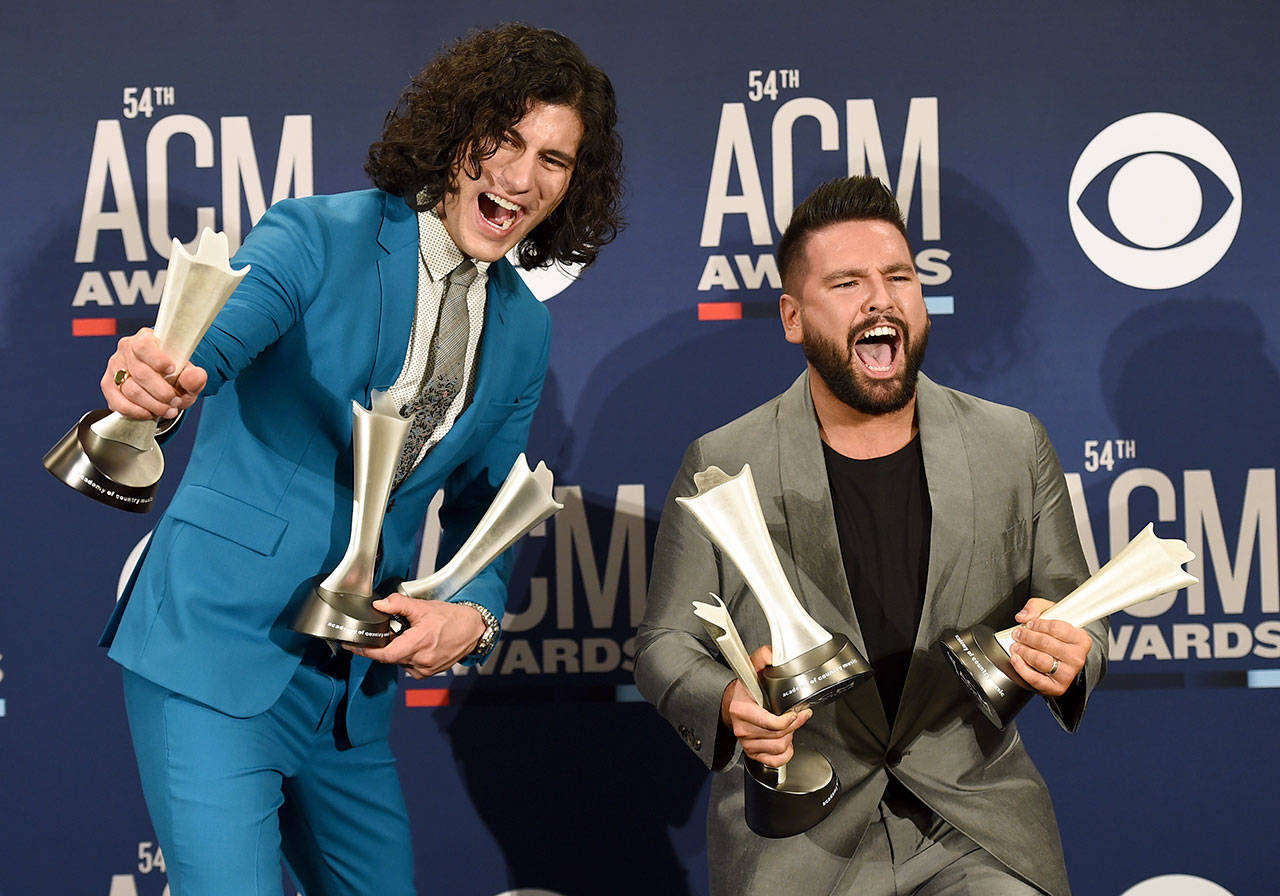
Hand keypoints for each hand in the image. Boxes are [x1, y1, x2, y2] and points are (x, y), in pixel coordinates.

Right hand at [102, 328, 206, 419]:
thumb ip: (195, 376)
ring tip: (168, 410)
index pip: (144, 345)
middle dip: (162, 392)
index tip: (172, 370)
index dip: (157, 359)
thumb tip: (196, 376)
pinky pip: (118, 402)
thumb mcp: (189, 376)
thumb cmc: (175, 376)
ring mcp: (114, 367)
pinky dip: (136, 411)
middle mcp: (126, 350)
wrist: (163, 384)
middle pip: (141, 373)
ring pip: (130, 390)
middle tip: (176, 401)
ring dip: (152, 404)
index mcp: (146, 338)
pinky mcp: (108, 385)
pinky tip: (150, 413)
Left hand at [347, 594, 486, 679]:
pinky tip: (418, 643)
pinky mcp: (428, 673)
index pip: (384, 654)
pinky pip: (409, 665)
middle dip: (387, 644)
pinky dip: (408, 655)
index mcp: (419, 644)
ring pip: (399, 661)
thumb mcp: (424, 607)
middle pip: (390, 656)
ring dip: (399, 649)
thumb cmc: (452, 619)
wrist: (473, 630)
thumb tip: (380, 605)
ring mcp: (425, 669)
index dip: (366, 651)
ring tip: (412, 635)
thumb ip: (399, 605)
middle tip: (394, 630)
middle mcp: (421, 661)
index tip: (353, 646)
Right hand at [719, 645, 812, 766]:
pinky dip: (784, 754)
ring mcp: (747, 743)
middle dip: (794, 724)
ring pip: (779, 747)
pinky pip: (775, 761)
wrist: (731, 703)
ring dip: (789, 737)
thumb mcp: (752, 669)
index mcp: (742, 710)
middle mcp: (743, 729)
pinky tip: (785, 742)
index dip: (790, 719)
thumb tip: (773, 654)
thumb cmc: (745, 689)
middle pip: (779, 735)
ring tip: (788, 725)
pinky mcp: (752, 753)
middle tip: (799, 714)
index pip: (771, 723)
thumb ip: (763, 658)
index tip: (797, 712)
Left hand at [1008, 597, 1092, 697]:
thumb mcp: (1049, 613)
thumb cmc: (1057, 635)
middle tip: (1017, 634)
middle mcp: (1077, 657)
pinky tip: (1016, 659)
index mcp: (1081, 639)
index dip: (1038, 624)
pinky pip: (1036, 679)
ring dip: (1023, 651)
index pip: (1056, 628)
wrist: (1062, 659)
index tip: (1029, 624)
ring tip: (1016, 645)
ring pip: (1041, 660)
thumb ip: (1035, 608)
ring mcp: (1068, 674)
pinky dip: (1022, 668)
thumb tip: (1023, 616)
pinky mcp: (1057, 687)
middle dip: (1027, 637)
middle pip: (1046, 644)